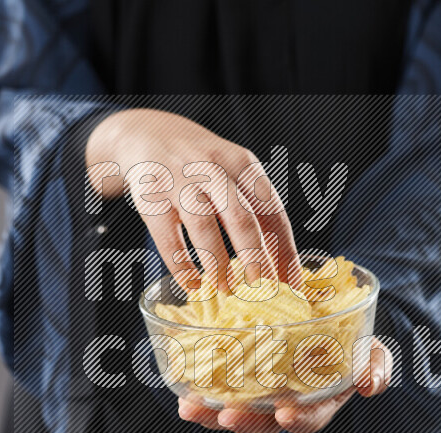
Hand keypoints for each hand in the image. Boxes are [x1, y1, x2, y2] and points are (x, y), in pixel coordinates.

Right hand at [86, 109, 297, 286]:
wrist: (149, 134)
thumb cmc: (202, 164)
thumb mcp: (234, 173)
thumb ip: (256, 211)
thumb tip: (280, 265)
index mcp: (243, 164)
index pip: (272, 211)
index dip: (284, 250)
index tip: (292, 282)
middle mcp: (213, 169)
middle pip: (240, 217)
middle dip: (254, 258)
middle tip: (261, 289)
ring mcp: (179, 182)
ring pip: (204, 227)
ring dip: (217, 264)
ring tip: (226, 288)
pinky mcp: (151, 198)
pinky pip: (168, 239)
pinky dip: (182, 266)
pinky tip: (193, 283)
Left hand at [177, 339, 392, 432]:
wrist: (325, 323)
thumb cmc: (350, 342)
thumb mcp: (370, 351)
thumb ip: (375, 367)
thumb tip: (370, 384)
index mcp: (318, 402)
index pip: (309, 417)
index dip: (300, 418)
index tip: (287, 413)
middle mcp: (286, 404)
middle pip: (263, 421)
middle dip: (244, 421)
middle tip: (226, 415)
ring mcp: (259, 394)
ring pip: (234, 410)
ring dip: (211, 412)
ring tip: (191, 406)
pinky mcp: (238, 379)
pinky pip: (217, 390)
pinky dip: (200, 391)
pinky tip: (181, 387)